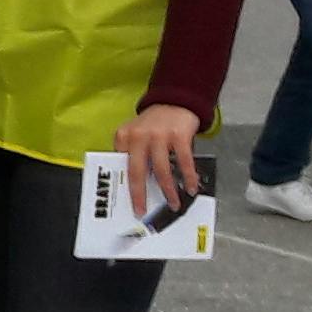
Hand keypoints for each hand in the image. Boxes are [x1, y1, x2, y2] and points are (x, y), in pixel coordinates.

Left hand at [116, 102, 202, 222]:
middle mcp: (138, 136)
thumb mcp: (135, 134)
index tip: (126, 202)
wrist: (175, 101)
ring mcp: (159, 135)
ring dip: (168, 190)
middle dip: (139, 194)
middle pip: (136, 170)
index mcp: (123, 136)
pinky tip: (191, 188)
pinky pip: (183, 162)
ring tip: (173, 204)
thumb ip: (132, 153)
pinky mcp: (179, 135)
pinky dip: (188, 177)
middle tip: (142, 210)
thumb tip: (135, 184)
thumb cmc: (153, 124)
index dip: (122, 184)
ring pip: (161, 170)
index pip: (120, 165)